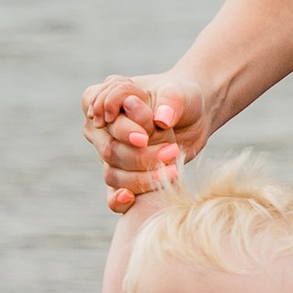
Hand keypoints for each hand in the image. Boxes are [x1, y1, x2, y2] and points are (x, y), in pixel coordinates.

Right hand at [82, 69, 211, 212]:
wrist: (193, 117)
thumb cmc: (181, 98)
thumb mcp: (179, 93)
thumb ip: (169, 102)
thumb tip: (161, 119)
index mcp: (106, 97)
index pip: (99, 111)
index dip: (120, 127)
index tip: (144, 136)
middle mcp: (101, 127)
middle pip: (109, 149)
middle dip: (140, 155)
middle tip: (172, 151)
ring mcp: (110, 153)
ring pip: (113, 173)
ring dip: (141, 177)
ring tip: (174, 170)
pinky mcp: (123, 174)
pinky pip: (111, 193)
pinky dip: (118, 199)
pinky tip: (130, 198)